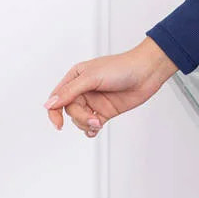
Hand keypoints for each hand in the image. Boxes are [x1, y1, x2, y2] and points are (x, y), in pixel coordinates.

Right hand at [43, 37, 178, 137]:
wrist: (147, 72)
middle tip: (93, 119)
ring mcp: (95, 101)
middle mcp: (84, 89)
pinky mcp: (106, 111)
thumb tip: (50, 104)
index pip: (58, 97)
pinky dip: (92, 130)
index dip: (54, 112)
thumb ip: (70, 92)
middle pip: (70, 111)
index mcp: (76, 77)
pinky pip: (92, 124)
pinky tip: (96, 129)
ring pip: (80, 119)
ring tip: (98, 123)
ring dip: (87, 124)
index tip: (58, 124)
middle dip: (80, 118)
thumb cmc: (122, 67)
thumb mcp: (92, 77)